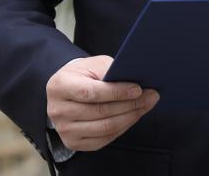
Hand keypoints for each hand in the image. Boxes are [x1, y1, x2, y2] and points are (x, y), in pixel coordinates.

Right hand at [45, 55, 159, 151]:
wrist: (66, 90)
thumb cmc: (83, 75)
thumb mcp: (94, 65)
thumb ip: (111, 72)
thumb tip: (137, 82)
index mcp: (60, 86)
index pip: (91, 92)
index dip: (117, 92)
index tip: (138, 89)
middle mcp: (58, 110)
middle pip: (100, 112)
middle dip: (130, 104)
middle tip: (150, 96)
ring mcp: (64, 129)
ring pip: (104, 128)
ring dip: (130, 117)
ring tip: (145, 106)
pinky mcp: (73, 142)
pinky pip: (103, 139)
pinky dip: (122, 128)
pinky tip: (132, 117)